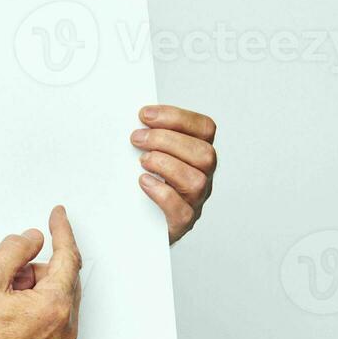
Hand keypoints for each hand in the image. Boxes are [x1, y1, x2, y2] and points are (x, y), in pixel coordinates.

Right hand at [0, 207, 80, 338]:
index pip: (67, 258)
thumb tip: (32, 239)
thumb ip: (15, 250)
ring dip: (34, 296)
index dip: (61, 232)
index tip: (59, 217)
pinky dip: (35, 318)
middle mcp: (64, 332)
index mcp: (53, 307)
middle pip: (61, 282)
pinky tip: (7, 323)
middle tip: (5, 278)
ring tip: (1, 306)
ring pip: (56, 306)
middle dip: (36, 272)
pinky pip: (52, 329)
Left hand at [130, 105, 217, 242]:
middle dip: (167, 140)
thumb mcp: (148, 153)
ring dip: (165, 165)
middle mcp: (203, 176)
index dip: (177, 117)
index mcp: (197, 153)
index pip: (203, 128)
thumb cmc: (143, 183)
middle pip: (204, 154)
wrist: (137, 223)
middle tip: (137, 138)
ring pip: (196, 181)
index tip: (145, 115)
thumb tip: (133, 120)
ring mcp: (195, 201)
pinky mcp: (181, 223)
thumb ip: (148, 136)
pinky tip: (144, 182)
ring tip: (142, 161)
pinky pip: (181, 210)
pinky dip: (161, 193)